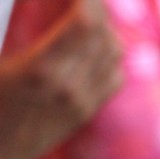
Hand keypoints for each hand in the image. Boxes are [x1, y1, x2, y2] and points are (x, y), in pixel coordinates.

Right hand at [0, 0, 122, 158]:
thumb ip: (2, 25)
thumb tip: (19, 2)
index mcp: (41, 71)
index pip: (86, 23)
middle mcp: (70, 87)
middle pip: (105, 35)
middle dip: (96, 8)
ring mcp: (83, 101)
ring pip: (114, 53)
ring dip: (105, 28)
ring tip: (85, 14)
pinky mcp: (87, 112)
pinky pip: (115, 75)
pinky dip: (110, 54)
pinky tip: (92, 45)